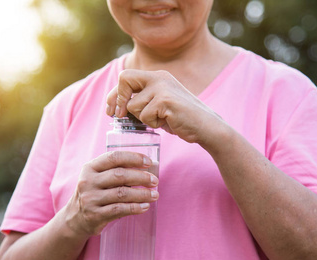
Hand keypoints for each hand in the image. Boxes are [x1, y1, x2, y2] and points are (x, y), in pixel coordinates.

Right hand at [66, 151, 158, 235]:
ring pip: (121, 194)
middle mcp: (88, 182)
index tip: (148, 162)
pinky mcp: (95, 215)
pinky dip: (135, 208)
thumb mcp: (99, 177)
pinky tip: (145, 207)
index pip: (114, 157)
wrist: (75, 217)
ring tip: (155, 195)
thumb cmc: (95, 193)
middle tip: (155, 181)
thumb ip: (118, 170)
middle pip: (119, 175)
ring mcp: (90, 199)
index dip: (133, 158)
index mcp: (90, 168)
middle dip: (141, 177)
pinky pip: (119, 210)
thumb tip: (150, 167)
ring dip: (142, 194)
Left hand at [106, 69, 222, 144]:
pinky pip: (145, 116)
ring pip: (133, 105)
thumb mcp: (159, 105)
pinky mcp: (165, 100)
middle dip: (117, 99)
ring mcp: (162, 87)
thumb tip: (116, 106)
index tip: (110, 109)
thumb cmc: (181, 119)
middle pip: (124, 79)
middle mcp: (159, 77)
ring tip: (160, 120)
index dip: (114, 94)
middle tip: (116, 116)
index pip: (126, 76)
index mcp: (158, 76)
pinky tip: (167, 122)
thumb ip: (143, 100)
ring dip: (143, 118)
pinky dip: (153, 124)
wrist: (206, 127)